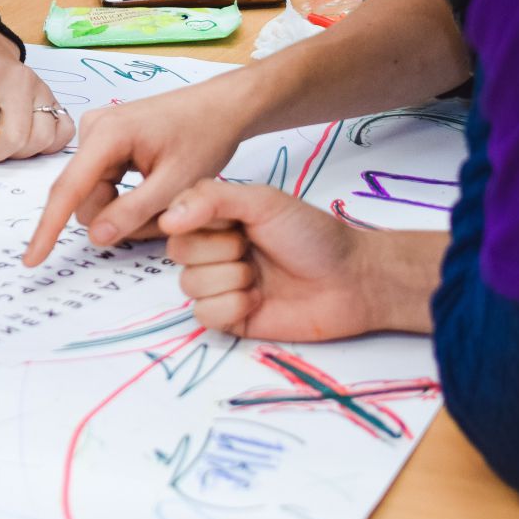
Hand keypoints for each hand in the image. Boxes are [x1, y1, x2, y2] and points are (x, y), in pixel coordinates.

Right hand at [23, 79, 247, 264]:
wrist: (222, 107)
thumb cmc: (205, 137)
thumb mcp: (176, 183)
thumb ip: (134, 211)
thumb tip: (95, 236)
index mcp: (107, 134)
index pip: (68, 189)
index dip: (48, 228)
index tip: (32, 259)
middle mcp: (93, 130)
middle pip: (85, 197)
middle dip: (118, 217)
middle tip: (164, 213)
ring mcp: (97, 134)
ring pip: (96, 195)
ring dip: (127, 209)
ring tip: (166, 198)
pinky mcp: (105, 142)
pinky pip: (104, 184)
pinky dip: (128, 196)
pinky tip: (156, 186)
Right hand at [157, 179, 382, 341]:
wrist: (352, 281)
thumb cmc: (313, 235)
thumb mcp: (263, 202)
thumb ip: (212, 199)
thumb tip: (166, 219)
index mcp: (218, 220)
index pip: (177, 220)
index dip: (203, 223)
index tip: (235, 223)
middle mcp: (214, 251)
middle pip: (178, 253)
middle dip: (219, 252)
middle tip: (252, 250)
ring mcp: (221, 286)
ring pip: (189, 286)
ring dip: (230, 280)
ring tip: (260, 278)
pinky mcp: (230, 319)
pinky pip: (203, 316)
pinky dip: (231, 307)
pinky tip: (258, 301)